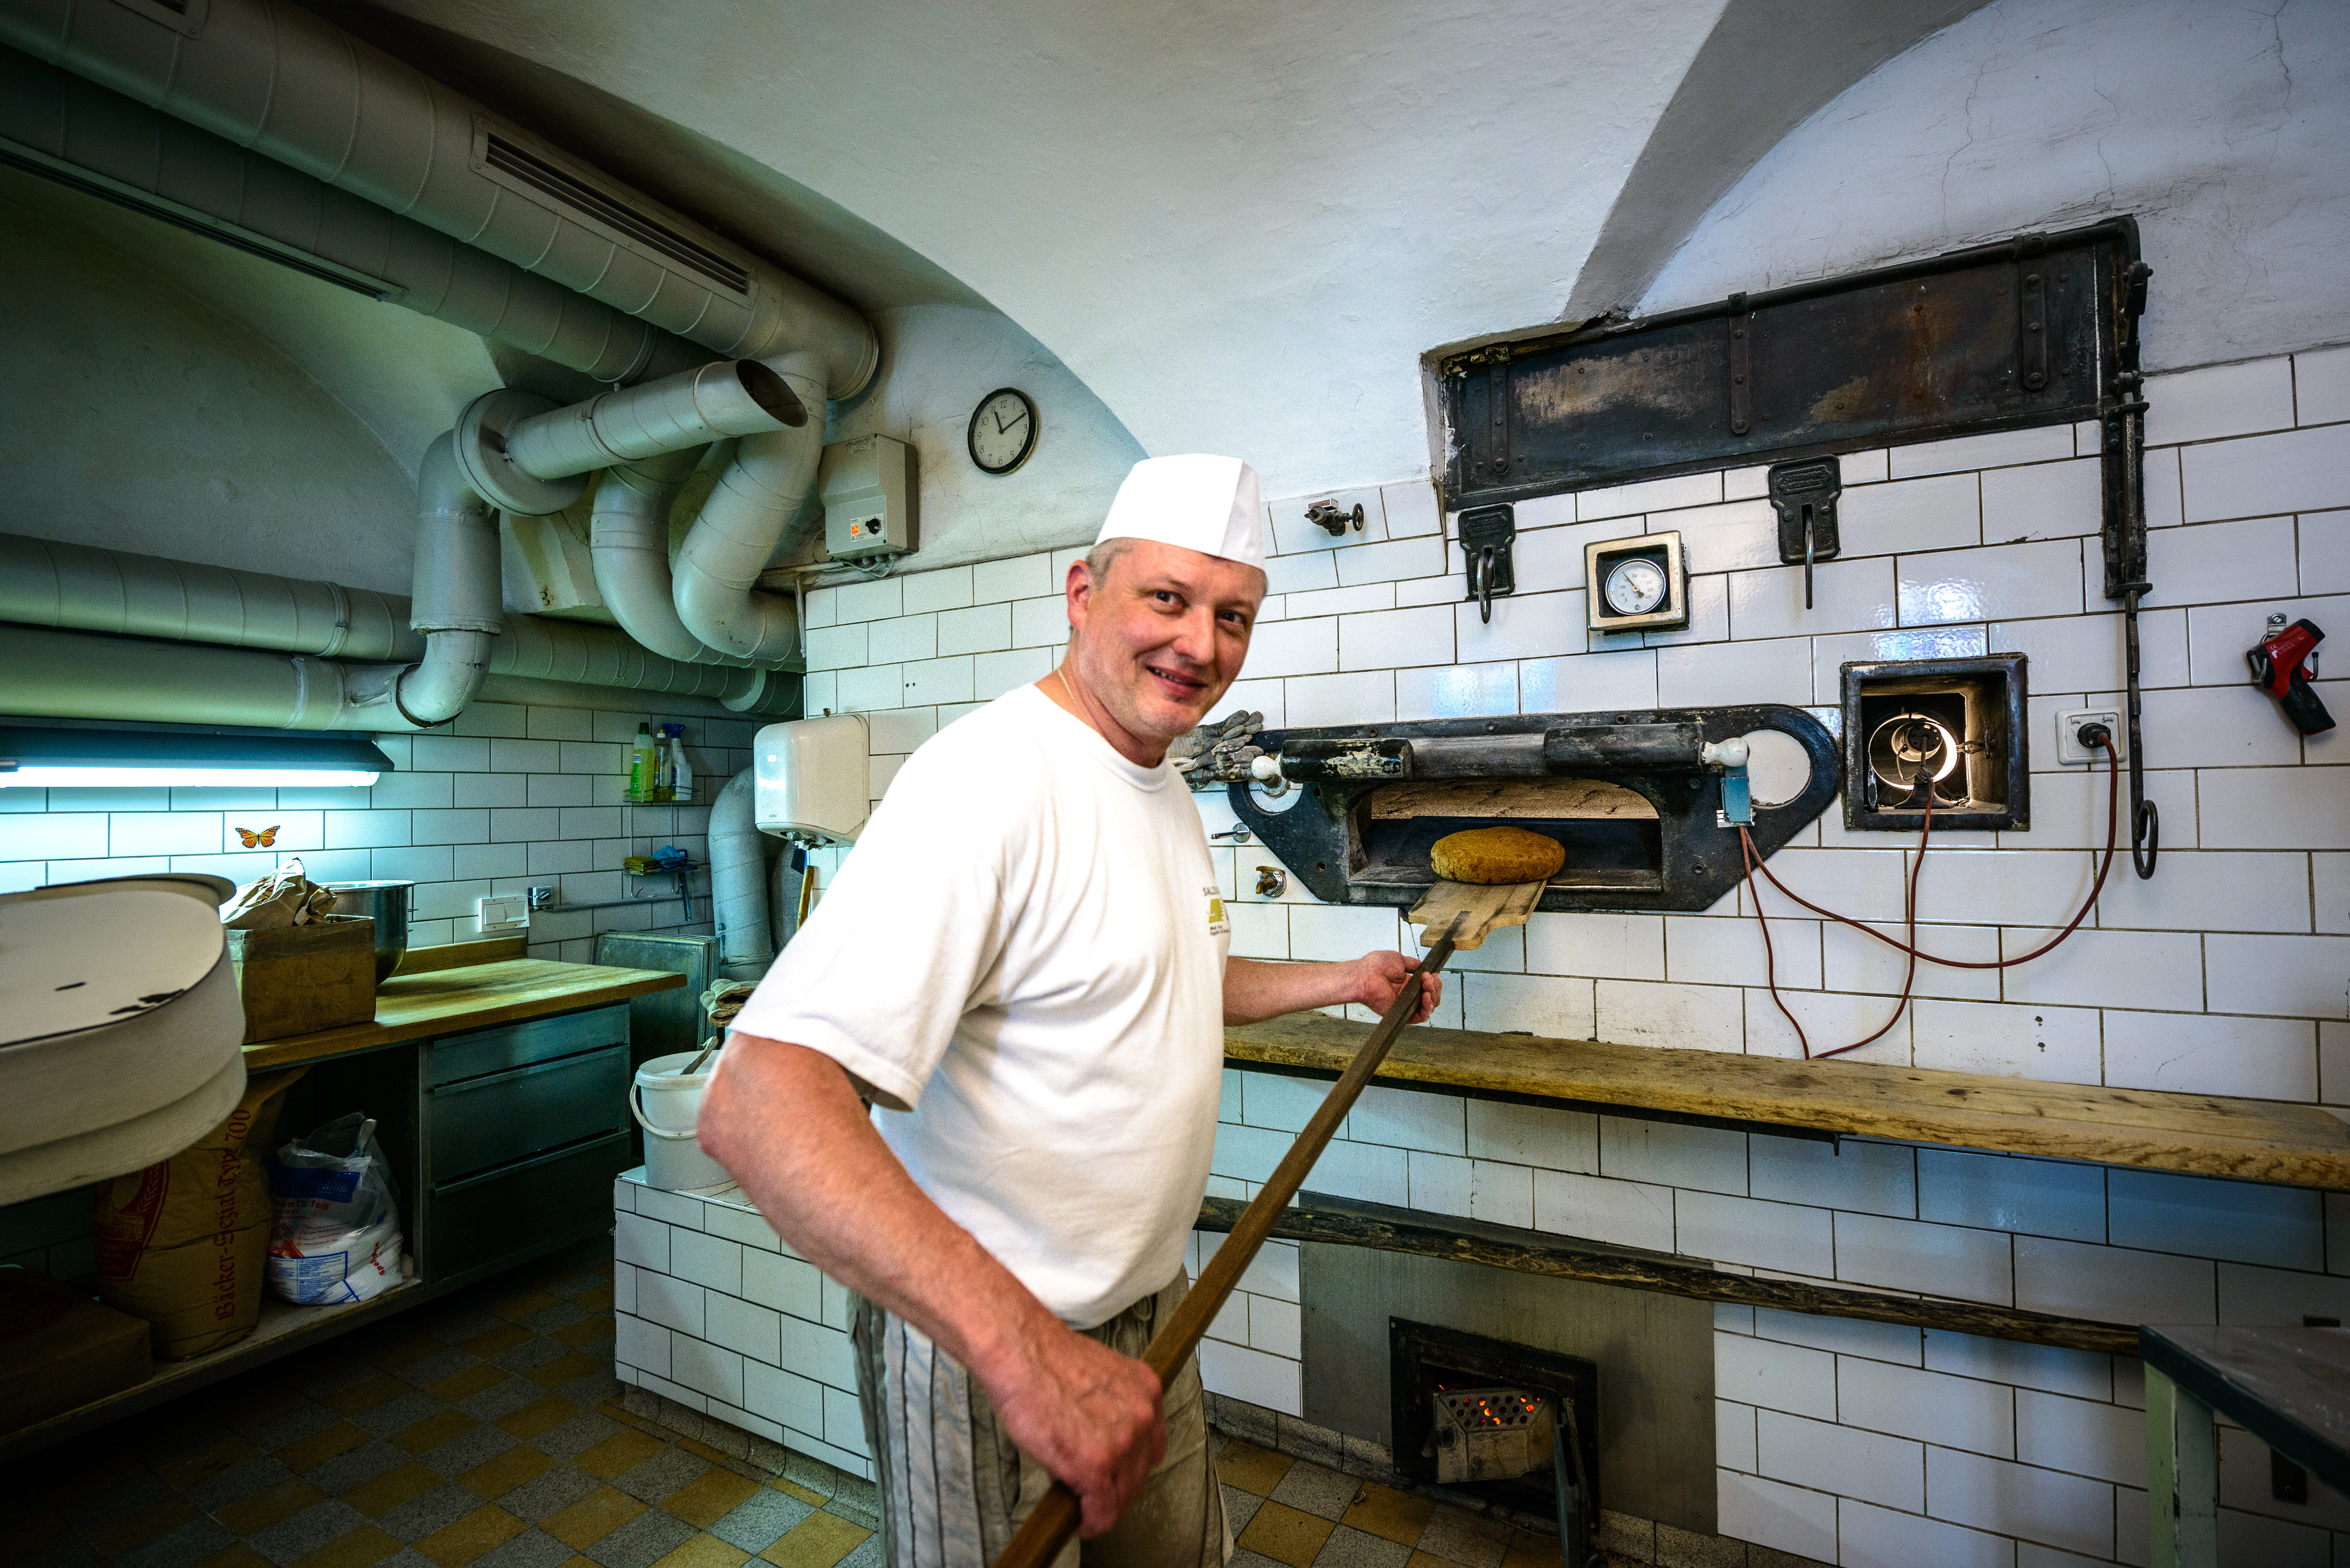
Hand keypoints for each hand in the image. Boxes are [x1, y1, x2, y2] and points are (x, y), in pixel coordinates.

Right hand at [987, 1324, 1166, 1535]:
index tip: (1112, 1476)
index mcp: (1146, 1392)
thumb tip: (1101, 1440)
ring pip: (1122, 1499)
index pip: (1151, 1449)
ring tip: (1081, 1506)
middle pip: (1138, 1476)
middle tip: (1091, 1496)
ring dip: (1102, 1508)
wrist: (1020, 1353)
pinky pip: (1101, 1514)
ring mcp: (1121, 1444)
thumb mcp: (1100, 1377)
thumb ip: (1112, 1409)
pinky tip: (1077, 1520)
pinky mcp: (1094, 1467)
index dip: (1128, 1468)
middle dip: (1115, 1491)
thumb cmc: (1045, 1361)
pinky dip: (1089, 1523)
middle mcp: (1142, 1418)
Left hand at [1349, 949, 1441, 1022]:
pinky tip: (1426, 996)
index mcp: (1406, 983)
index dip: (1434, 982)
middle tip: (1430, 978)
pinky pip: (1420, 1016)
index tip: (1433, 974)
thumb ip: (1412, 964)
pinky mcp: (1401, 1014)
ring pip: (1428, 1007)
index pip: (1427, 987)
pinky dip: (1427, 1008)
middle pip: (1431, 997)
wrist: (1364, 975)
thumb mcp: (1398, 959)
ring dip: (1433, 995)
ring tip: (1427, 985)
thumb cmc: (1375, 966)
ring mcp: (1405, 1005)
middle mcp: (1407, 995)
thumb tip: (1421, 964)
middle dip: (1435, 987)